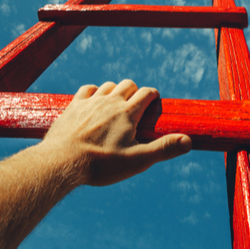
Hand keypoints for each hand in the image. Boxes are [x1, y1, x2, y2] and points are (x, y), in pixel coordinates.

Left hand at [40, 80, 191, 186]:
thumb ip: (163, 149)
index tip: (154, 103)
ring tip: (116, 105)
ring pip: (108, 85)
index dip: (153, 96)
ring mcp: (90, 102)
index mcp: (128, 113)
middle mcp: (110, 102)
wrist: (61, 162)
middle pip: (128, 84)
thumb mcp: (137, 160)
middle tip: (136, 106)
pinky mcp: (74, 106)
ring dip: (115, 91)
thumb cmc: (101, 164)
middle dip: (135, 91)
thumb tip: (188, 141)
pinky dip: (94, 91)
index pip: (146, 93)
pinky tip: (94, 102)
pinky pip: (88, 89)